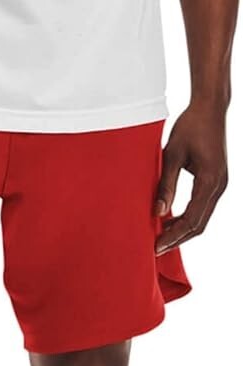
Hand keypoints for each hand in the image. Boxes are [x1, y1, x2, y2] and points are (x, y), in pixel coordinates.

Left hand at [155, 103, 227, 255]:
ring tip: (160, 238)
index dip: (174, 236)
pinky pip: (202, 208)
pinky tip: (169, 221)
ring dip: (181, 231)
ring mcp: (219, 184)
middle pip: (199, 225)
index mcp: (210, 180)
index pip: (192, 219)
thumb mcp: (172, 154)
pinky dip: (186, 218)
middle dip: (177, 239)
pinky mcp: (215, 181)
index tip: (156, 246)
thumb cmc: (191, 125)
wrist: (210, 107)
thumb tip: (158, 213)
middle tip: (156, 249)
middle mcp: (219, 186)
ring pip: (201, 219)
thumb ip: (166, 185)